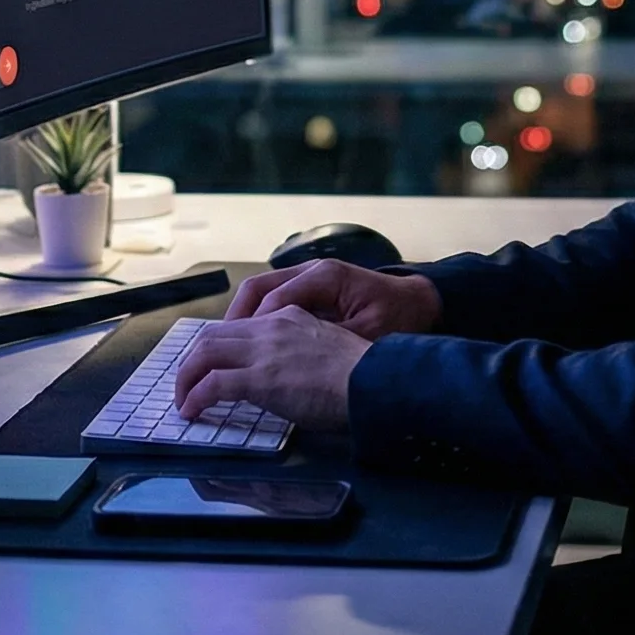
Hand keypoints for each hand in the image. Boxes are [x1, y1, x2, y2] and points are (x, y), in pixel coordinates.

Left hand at [173, 307, 370, 429]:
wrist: (371, 380)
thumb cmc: (359, 374)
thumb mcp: (326, 347)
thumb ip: (300, 350)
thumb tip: (286, 371)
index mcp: (289, 317)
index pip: (239, 325)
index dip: (218, 346)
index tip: (211, 366)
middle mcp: (271, 327)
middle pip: (213, 335)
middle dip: (192, 360)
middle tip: (187, 384)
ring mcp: (264, 352)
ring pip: (205, 352)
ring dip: (186, 377)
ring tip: (183, 400)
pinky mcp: (260, 379)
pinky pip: (213, 384)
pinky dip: (195, 396)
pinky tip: (191, 410)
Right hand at [224, 259, 442, 340]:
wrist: (422, 303)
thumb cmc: (398, 319)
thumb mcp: (367, 337)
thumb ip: (329, 344)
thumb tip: (290, 363)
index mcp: (324, 278)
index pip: (273, 299)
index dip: (250, 330)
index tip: (232, 357)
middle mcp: (311, 271)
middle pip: (257, 289)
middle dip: (232, 323)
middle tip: (211, 355)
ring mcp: (309, 277)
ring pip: (260, 293)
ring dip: (240, 321)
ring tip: (223, 352)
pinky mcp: (311, 290)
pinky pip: (272, 300)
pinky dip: (255, 320)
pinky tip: (249, 346)